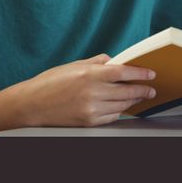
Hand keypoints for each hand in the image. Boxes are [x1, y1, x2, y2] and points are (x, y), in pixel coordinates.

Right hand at [24, 54, 156, 126]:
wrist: (31, 105)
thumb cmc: (49, 83)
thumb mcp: (73, 65)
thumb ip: (96, 62)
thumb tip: (114, 61)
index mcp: (89, 74)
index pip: (123, 73)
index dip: (140, 73)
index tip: (150, 74)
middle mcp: (92, 92)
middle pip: (127, 91)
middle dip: (142, 90)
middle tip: (150, 89)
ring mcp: (91, 109)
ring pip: (122, 105)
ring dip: (133, 101)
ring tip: (138, 97)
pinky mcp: (89, 122)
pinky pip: (112, 117)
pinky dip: (118, 111)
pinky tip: (121, 107)